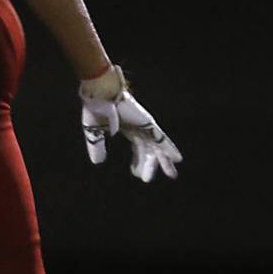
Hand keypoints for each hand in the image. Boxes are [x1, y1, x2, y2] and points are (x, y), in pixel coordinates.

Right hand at [79, 65, 181, 181]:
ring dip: (163, 161)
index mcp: (126, 128)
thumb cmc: (96, 109)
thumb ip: (96, 147)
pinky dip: (170, 148)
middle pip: (147, 150)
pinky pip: (162, 139)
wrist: (101, 94)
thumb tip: (97, 162)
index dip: (137, 160)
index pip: (137, 147)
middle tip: (147, 179)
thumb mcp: (94, 133)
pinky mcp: (148, 124)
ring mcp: (145, 126)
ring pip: (156, 147)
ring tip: (172, 175)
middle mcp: (138, 128)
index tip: (135, 172)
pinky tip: (178, 159)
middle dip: (149, 164)